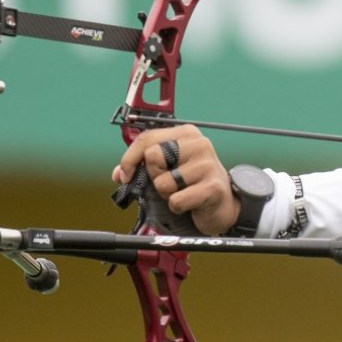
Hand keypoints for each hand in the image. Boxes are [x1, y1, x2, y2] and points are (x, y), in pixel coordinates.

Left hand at [113, 125, 239, 234]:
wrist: (222, 205)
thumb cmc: (192, 185)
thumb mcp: (168, 169)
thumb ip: (143, 167)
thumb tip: (120, 173)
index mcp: (185, 134)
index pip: (147, 138)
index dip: (130, 158)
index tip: (125, 175)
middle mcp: (199, 144)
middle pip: (152, 157)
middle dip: (154, 177)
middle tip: (169, 184)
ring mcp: (208, 165)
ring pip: (163, 182)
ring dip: (167, 195)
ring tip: (182, 193)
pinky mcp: (213, 188)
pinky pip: (177, 201)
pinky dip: (178, 207)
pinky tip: (190, 204)